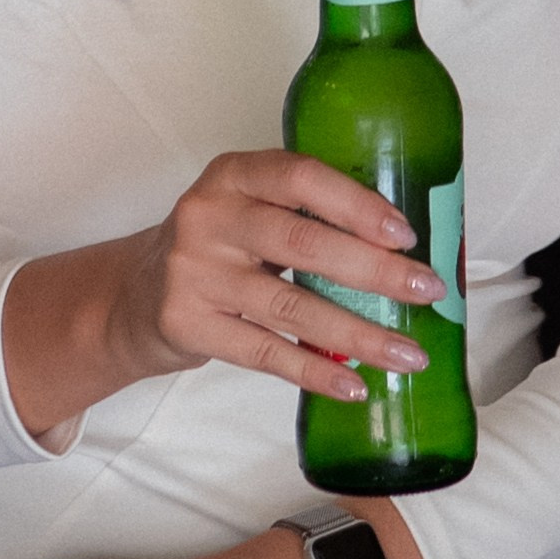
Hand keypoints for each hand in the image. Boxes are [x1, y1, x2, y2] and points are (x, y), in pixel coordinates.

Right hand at [1, 147, 445, 438]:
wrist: (132, 296)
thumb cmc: (216, 247)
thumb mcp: (246, 210)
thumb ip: (301, 216)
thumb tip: (402, 251)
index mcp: (233, 174)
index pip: (300, 177)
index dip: (356, 204)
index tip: (405, 233)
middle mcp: (209, 216)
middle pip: (303, 244)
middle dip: (373, 271)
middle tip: (427, 291)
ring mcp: (193, 273)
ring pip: (291, 307)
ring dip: (359, 333)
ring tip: (408, 354)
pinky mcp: (187, 325)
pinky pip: (266, 353)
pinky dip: (315, 371)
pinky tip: (354, 384)